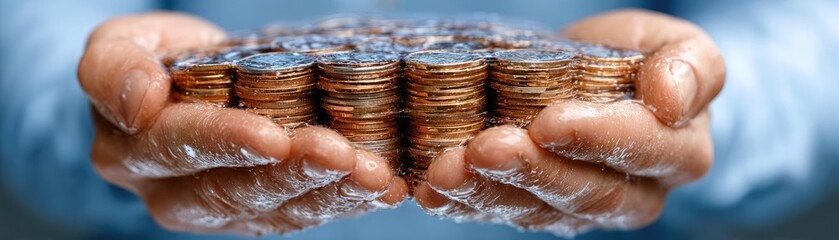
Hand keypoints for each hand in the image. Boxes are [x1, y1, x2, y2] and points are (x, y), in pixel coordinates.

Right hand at [78, 12, 406, 235]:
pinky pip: (302, 215)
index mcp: (131, 151)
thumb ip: (113, 67)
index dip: (226, 143)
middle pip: (234, 191)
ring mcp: (219, 212)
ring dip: (331, 193)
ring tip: (375, 174)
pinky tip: (382, 187)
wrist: (183, 89)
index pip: (179, 148)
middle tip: (343, 155)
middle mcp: (171, 195)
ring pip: (276, 211)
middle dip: (294, 173)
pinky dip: (346, 201)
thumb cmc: (156, 60)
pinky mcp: (259, 216)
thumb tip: (138, 99)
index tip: (273, 136)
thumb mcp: (121, 44)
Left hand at [414, 9, 724, 235]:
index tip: (549, 121)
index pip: (640, 150)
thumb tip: (670, 101)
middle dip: (531, 172)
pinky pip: (500, 212)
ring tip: (448, 168)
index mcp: (676, 153)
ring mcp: (580, 210)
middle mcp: (632, 195)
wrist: (602, 81)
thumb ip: (689, 69)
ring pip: (535, 210)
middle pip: (583, 193)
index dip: (594, 138)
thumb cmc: (641, 60)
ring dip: (487, 190)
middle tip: (487, 148)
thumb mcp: (678, 47)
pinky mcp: (537, 212)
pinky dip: (462, 202)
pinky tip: (432, 188)